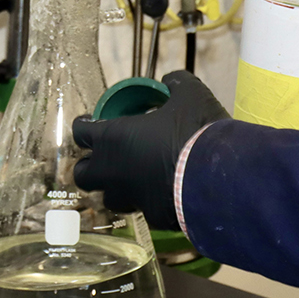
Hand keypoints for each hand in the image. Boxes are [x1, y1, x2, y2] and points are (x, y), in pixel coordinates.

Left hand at [73, 71, 228, 230]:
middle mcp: (112, 171)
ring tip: (130, 177)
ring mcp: (129, 197)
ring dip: (114, 188)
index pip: (80, 133)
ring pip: (108, 198)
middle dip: (90, 166)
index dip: (84, 126)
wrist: (218, 177)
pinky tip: (158, 192)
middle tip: (104, 156)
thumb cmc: (195, 130)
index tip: (89, 123)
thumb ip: (175, 83)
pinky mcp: (150, 217)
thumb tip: (171, 81)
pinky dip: (144, 201)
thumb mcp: (189, 95)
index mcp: (112, 138)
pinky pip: (140, 209)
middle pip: (83, 174)